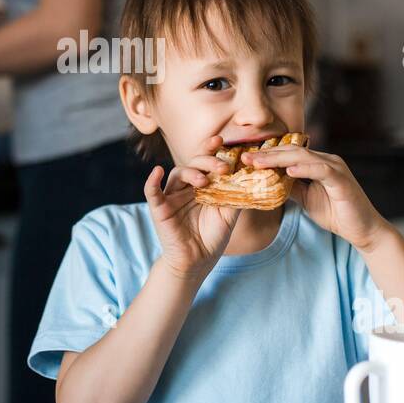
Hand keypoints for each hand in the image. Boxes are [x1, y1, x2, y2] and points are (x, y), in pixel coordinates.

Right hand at [144, 135, 243, 282]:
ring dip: (190, 172)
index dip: (212, 150)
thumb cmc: (212, 237)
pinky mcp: (159, 208)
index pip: (206, 162)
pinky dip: (152, 181)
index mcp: (202, 186)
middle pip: (193, 163)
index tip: (222, 141)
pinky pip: (152, 191)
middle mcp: (186, 187)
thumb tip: (251, 174)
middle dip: (207, 161)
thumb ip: (236, 193)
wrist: (198, 261)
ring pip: (177, 173)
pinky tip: (157, 171)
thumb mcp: (229, 213)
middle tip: (222, 167)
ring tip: (203, 180)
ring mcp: (172, 196)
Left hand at [242, 144, 389, 251]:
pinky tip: (288, 171)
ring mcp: (335, 168)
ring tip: (258, 162)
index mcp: (317, 163)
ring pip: (304, 157)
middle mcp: (327, 161)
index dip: (266, 156)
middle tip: (245, 157)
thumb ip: (291, 187)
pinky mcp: (342, 181)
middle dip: (267, 154)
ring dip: (279, 159)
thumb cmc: (336, 213)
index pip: (288, 154)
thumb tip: (269, 181)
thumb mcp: (306, 199)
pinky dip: (305, 169)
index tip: (244, 160)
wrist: (362, 230)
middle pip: (292, 152)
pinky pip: (321, 170)